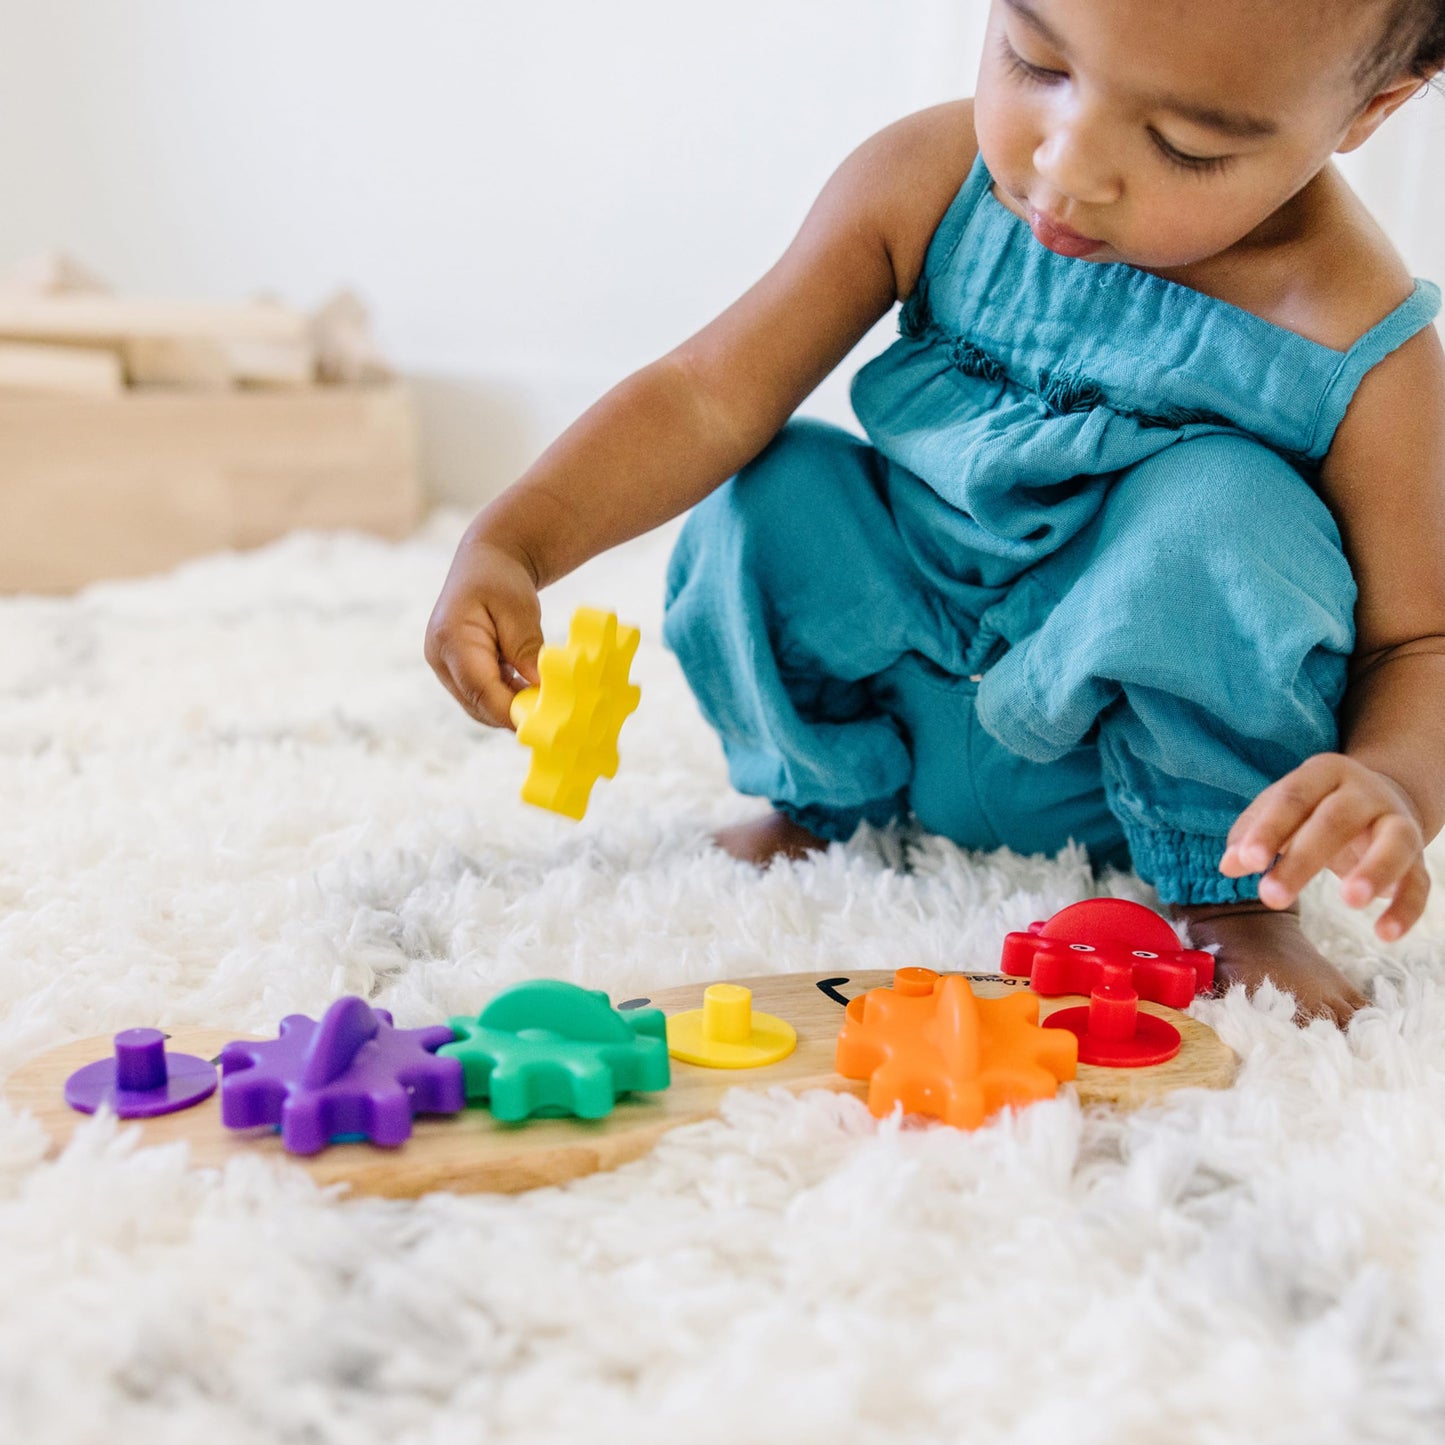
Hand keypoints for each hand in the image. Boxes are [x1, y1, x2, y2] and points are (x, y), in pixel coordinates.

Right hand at [425, 532, 543, 728]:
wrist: (485, 562)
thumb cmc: (501, 579)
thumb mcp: (519, 609)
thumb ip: (526, 648)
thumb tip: (539, 689)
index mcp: (450, 638)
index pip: (479, 688)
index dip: (509, 710)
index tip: (542, 722)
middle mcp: (440, 657)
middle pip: (477, 703)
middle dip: (513, 714)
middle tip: (552, 718)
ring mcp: (445, 668)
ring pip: (479, 705)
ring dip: (511, 708)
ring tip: (545, 703)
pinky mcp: (457, 672)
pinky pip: (482, 696)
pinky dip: (506, 699)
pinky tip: (532, 693)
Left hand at [1220, 753, 1428, 940]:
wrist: (1380, 798)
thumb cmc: (1312, 809)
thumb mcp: (1279, 811)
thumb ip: (1251, 835)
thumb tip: (1228, 865)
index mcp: (1322, 773)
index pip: (1293, 798)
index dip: (1269, 829)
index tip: (1248, 862)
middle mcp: (1364, 792)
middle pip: (1336, 821)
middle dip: (1303, 860)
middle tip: (1272, 896)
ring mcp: (1397, 821)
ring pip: (1394, 842)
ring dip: (1374, 871)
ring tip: (1350, 902)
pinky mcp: (1418, 857)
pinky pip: (1419, 882)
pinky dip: (1406, 907)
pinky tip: (1386, 934)